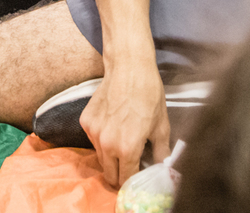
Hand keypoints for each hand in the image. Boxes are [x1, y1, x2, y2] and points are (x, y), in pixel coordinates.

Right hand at [80, 62, 170, 187]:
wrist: (129, 68)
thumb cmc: (149, 95)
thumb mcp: (161, 126)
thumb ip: (161, 153)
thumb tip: (163, 169)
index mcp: (127, 148)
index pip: (126, 180)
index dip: (133, 182)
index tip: (138, 180)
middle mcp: (107, 144)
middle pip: (109, 175)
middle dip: (120, 174)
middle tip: (131, 165)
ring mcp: (93, 132)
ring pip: (100, 158)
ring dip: (111, 157)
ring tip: (123, 142)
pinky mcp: (86, 121)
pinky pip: (93, 140)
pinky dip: (102, 140)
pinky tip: (114, 125)